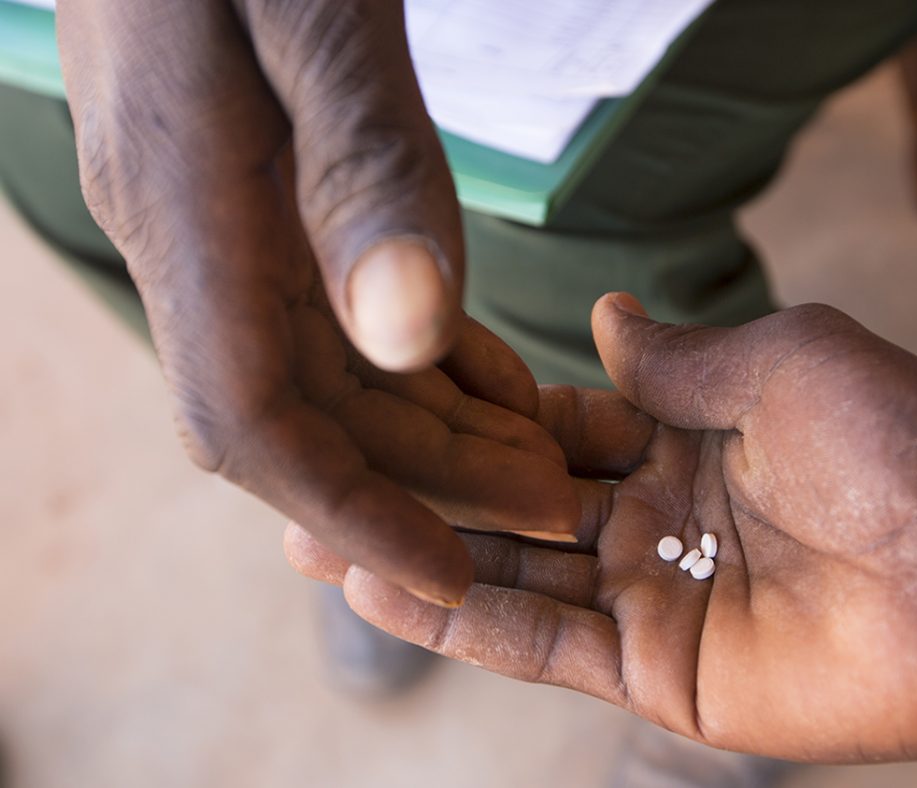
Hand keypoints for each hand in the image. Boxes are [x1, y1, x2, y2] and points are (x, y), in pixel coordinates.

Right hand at [56, 0, 578, 604]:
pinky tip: (489, 378)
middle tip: (555, 513)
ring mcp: (215, 215)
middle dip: (422, 483)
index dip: (355, 512)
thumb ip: (362, 170)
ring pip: (320, 372)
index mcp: (190, 207)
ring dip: (427, 432)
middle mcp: (189, 233)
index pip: (253, 420)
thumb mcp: (316, 10)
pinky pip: (331, 313)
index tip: (458, 577)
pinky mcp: (253, 191)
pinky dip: (413, 360)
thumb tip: (404, 337)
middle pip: (300, 415)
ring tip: (543, 464)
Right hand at [288, 296, 916, 784]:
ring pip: (513, 573)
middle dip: (424, 484)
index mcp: (689, 438)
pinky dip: (465, 618)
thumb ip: (684, 357)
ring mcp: (653, 598)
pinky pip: (545, 643)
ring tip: (310, 532)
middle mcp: (659, 518)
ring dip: (418, 551)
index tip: (391, 382)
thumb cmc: (903, 447)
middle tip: (320, 462)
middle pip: (515, 500)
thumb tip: (613, 315)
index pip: (554, 420)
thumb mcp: (786, 359)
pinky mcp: (658, 672)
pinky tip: (383, 582)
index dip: (477, 406)